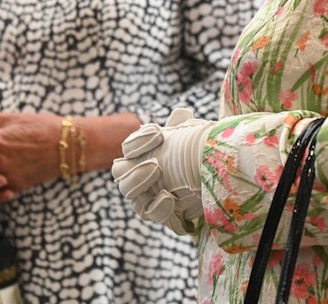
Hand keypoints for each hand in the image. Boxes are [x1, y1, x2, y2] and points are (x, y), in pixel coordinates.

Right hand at [111, 108, 212, 234]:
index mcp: (139, 157)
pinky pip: (149, 213)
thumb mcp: (188, 141)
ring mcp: (143, 197)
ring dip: (139, 181)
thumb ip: (182, 128)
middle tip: (155, 162)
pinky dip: (157, 206)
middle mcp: (135, 177)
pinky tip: (169, 198)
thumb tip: (182, 113)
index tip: (158, 132)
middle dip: (135, 164)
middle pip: (119, 171)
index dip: (138, 140)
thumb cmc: (191, 159)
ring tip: (158, 171)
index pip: (128, 148)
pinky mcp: (156, 215)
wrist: (208, 184)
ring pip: (128, 192)